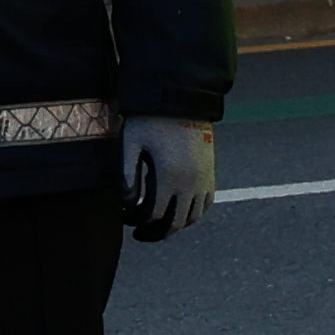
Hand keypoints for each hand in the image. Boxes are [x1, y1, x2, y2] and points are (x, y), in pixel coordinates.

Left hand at [122, 116, 216, 238]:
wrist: (182, 101)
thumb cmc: (150, 120)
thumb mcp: (130, 143)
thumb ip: (126, 176)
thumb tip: (127, 204)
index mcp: (168, 176)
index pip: (152, 215)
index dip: (136, 221)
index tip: (123, 216)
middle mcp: (190, 183)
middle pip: (174, 223)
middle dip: (154, 233)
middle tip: (138, 234)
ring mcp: (203, 180)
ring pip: (192, 218)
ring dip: (174, 227)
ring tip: (157, 226)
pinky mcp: (210, 174)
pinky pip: (205, 205)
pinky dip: (192, 215)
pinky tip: (177, 212)